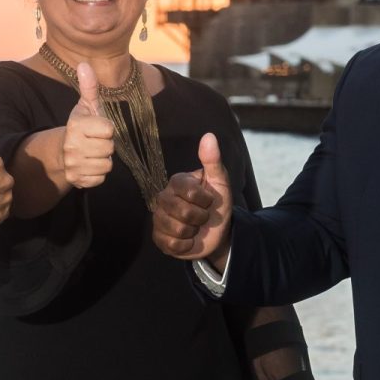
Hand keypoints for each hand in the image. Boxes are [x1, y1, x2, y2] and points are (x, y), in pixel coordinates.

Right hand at [61, 63, 115, 188]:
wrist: (62, 152)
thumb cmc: (81, 127)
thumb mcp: (86, 106)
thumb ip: (89, 87)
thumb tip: (84, 64)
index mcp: (76, 126)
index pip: (109, 130)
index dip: (107, 129)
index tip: (98, 128)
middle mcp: (72, 146)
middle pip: (109, 149)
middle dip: (106, 145)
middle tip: (95, 142)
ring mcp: (73, 165)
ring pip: (106, 165)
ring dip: (103, 160)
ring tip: (93, 153)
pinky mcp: (77, 181)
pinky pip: (101, 178)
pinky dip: (98, 174)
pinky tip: (90, 165)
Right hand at [150, 132, 232, 262]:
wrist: (217, 232)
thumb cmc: (217, 204)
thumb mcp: (220, 182)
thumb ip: (213, 160)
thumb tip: (209, 135)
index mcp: (177, 182)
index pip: (190, 192)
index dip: (205, 201)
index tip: (209, 201)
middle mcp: (163, 198)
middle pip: (183, 212)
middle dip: (201, 218)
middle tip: (203, 216)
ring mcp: (158, 218)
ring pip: (177, 229)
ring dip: (194, 231)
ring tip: (195, 227)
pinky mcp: (158, 238)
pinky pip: (172, 244)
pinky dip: (186, 245)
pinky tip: (188, 239)